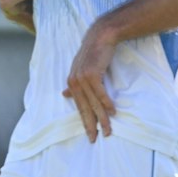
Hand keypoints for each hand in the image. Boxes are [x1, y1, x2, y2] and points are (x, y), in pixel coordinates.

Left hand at [63, 23, 117, 140]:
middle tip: (96, 138)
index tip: (90, 134)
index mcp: (71, 83)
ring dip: (102, 118)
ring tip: (108, 130)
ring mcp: (82, 78)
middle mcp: (75, 82)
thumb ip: (74, 84)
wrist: (100, 37)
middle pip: (84, 108)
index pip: (79, 107)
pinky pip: (100, 93)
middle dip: (90, 125)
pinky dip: (106, 103)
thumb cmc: (93, 54)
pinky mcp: (92, 74)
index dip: (85, 121)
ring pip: (93, 103)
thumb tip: (65, 95)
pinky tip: (112, 112)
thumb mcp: (80, 69)